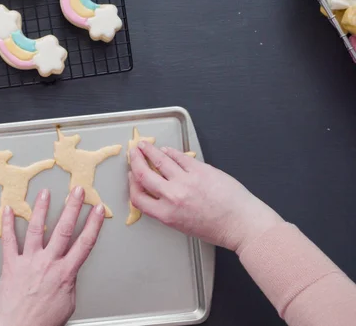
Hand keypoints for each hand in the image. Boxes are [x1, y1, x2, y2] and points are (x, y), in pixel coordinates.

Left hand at [0, 187, 104, 325]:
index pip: (84, 243)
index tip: (98, 209)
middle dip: (73, 207)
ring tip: (45, 192)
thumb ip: (69, 281)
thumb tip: (69, 270)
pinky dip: (7, 224)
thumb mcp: (67, 303)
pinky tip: (7, 210)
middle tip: (78, 190)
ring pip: (36, 229)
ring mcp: (28, 261)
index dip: (94, 224)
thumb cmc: (42, 321)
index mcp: (65, 273)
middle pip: (64, 229)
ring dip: (41, 208)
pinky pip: (8, 240)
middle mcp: (48, 263)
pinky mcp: (10, 265)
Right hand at [128, 143, 283, 252]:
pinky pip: (180, 157)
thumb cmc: (217, 229)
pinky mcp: (201, 170)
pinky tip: (167, 150)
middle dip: (135, 161)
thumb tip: (159, 192)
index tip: (131, 176)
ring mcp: (186, 181)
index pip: (138, 197)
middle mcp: (173, 197)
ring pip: (160, 160)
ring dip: (149, 150)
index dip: (131, 184)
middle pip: (144, 175)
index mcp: (167, 215)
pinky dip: (171, 151)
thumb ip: (167, 209)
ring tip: (145, 145)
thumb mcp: (183, 226)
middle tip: (133, 153)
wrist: (242, 224)